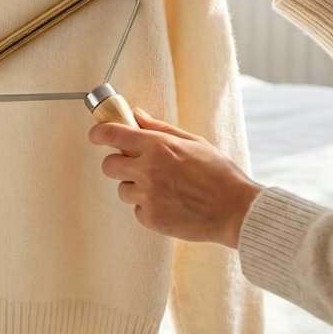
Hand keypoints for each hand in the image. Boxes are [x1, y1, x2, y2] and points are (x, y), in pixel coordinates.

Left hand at [88, 107, 263, 247]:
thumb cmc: (218, 173)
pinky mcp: (151, 219)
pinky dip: (148, 207)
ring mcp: (148, 196)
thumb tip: (136, 115)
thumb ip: (159, 128)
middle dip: (118, 164)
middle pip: (109, 165)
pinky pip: (137, 210)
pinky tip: (170, 204)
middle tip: (136, 166)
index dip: (99, 133)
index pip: (112, 134)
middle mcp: (148, 170)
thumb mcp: (192, 141)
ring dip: (135, 188)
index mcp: (157, 146)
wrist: (236, 211)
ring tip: (163, 188)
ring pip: (123, 190)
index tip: (96, 134)